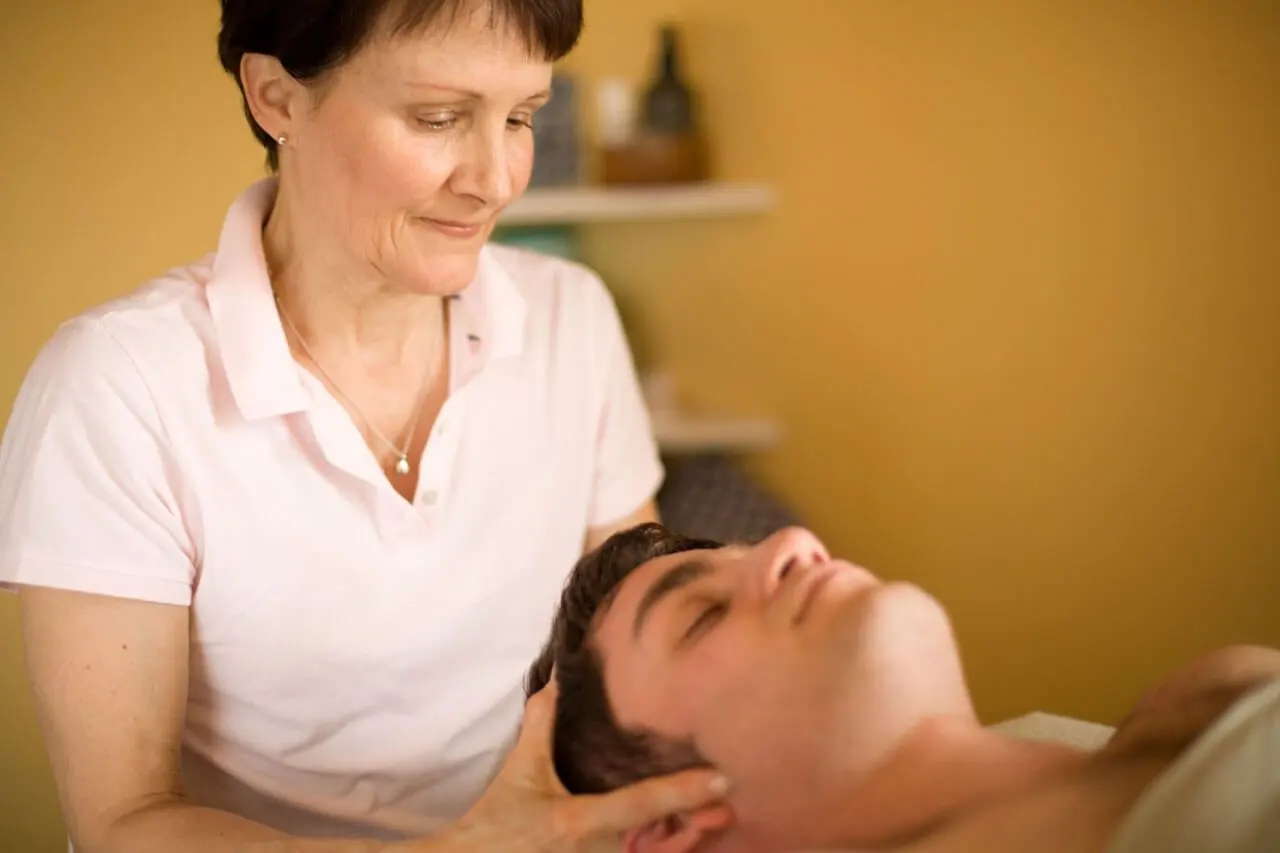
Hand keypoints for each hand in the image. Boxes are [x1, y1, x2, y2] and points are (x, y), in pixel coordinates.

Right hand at [433, 677, 732, 852]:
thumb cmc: (496, 823)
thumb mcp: (519, 772)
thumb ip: (541, 725)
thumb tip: (556, 680)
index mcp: (580, 821)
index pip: (643, 804)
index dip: (684, 792)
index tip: (722, 780)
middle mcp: (598, 852)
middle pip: (662, 841)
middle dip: (694, 825)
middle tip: (723, 807)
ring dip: (680, 843)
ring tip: (707, 823)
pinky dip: (657, 852)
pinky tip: (674, 840)